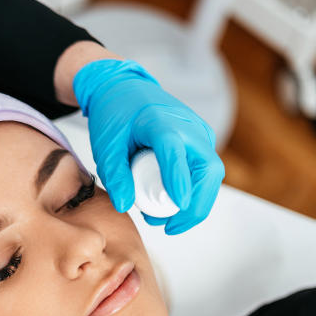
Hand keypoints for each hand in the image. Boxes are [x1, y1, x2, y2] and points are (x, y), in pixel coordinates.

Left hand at [73, 59, 224, 234]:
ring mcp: (199, 133)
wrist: (125, 88)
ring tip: (163, 220)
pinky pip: (205, 172)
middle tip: (169, 228)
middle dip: (195, 205)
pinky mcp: (201, 141)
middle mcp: (188, 126)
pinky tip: (170, 206)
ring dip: (195, 203)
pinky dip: (194, 192)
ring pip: (211, 174)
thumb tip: (125, 206)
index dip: (178, 179)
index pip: (174, 151)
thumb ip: (114, 174)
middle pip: (207, 170)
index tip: (178, 205)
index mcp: (160, 121)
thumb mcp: (105, 144)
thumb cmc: (114, 114)